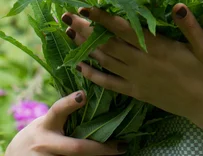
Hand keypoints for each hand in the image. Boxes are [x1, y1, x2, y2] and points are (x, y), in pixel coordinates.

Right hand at [5, 91, 128, 155]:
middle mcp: (46, 144)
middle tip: (121, 146)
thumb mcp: (46, 122)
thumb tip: (88, 95)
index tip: (83, 95)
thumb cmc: (38, 135)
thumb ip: (63, 114)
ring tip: (117, 154)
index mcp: (46, 125)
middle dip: (100, 149)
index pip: (57, 111)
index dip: (69, 103)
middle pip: (76, 148)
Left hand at [62, 4, 202, 130]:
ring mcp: (137, 79)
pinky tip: (81, 67)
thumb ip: (189, 26)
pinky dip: (94, 75)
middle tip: (66, 16)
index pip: (123, 30)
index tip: (85, 7)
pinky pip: (110, 84)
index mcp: (156, 48)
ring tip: (69, 33)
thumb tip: (177, 5)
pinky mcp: (137, 92)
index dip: (102, 18)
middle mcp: (141, 63)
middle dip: (85, 29)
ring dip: (85, 47)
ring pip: (105, 61)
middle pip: (107, 43)